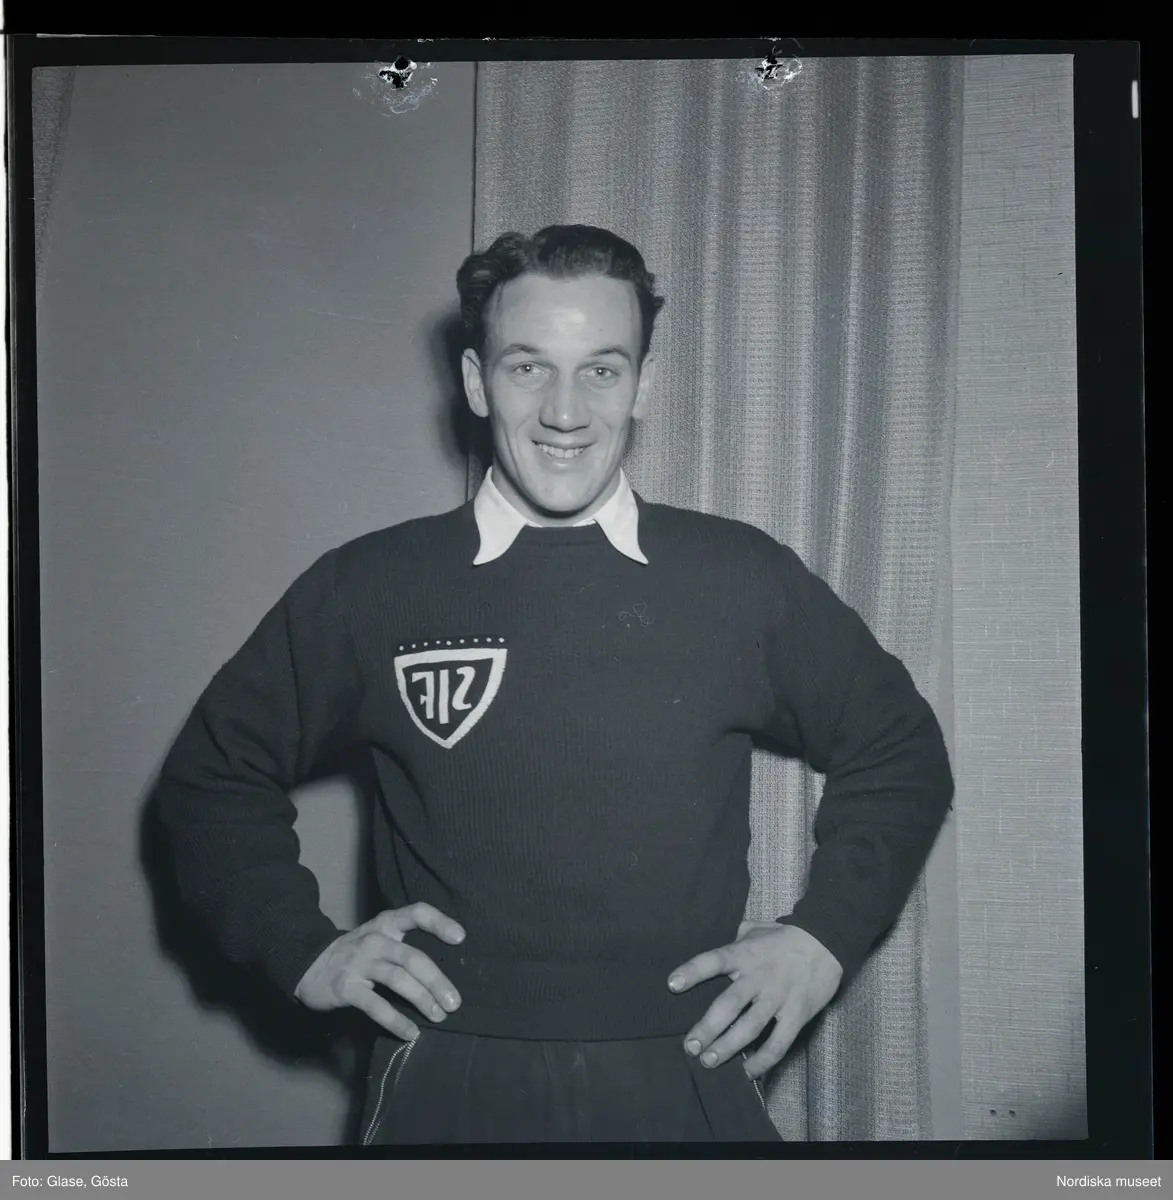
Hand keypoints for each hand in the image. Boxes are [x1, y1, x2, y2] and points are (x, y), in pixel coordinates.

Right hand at [295, 903, 465, 1039]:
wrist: (309, 965)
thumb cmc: (356, 954)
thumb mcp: (378, 938)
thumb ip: (405, 947)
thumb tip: (443, 975)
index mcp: (386, 924)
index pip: (415, 913)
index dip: (439, 922)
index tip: (460, 938)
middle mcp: (374, 940)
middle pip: (412, 957)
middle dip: (437, 981)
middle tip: (454, 1003)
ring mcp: (358, 963)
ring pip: (397, 979)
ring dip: (422, 1000)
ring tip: (438, 1016)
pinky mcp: (345, 988)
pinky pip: (376, 1005)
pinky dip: (396, 1020)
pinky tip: (410, 1032)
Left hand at [668, 921, 842, 1078]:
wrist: (827, 942)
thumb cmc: (785, 936)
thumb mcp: (757, 928)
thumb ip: (736, 937)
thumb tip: (721, 944)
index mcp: (745, 954)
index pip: (713, 961)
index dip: (692, 972)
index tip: (672, 985)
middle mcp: (758, 977)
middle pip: (728, 1005)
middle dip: (707, 1028)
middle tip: (690, 1046)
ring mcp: (778, 998)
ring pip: (749, 1028)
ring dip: (727, 1047)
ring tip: (708, 1061)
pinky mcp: (796, 1015)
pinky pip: (778, 1043)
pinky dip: (763, 1061)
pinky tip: (748, 1071)